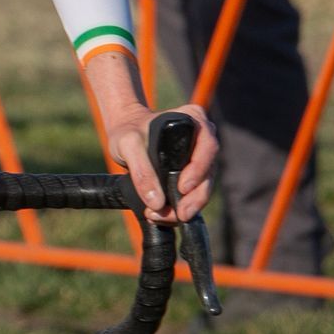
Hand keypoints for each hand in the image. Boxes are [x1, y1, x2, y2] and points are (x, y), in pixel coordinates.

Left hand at [104, 103, 216, 224]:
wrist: (125, 136)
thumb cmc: (128, 132)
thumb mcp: (128, 144)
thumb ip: (141, 169)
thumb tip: (156, 202)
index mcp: (194, 118)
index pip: (207, 146)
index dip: (199, 169)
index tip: (182, 188)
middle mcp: (203, 138)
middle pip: (209, 171)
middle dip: (196, 197)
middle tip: (180, 214)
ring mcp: (200, 157)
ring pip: (204, 186)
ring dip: (188, 205)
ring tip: (163, 216)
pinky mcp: (193, 173)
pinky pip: (194, 193)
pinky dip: (181, 206)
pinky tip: (165, 215)